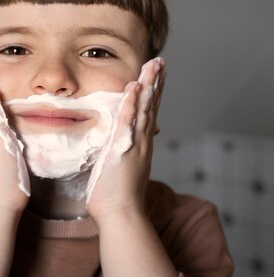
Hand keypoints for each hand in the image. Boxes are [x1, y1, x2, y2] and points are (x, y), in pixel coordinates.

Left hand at [86, 58, 164, 220]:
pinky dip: (131, 104)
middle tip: (160, 61)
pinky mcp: (122, 149)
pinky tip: (135, 87)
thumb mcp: (122, 170)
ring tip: (154, 64)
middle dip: (156, 82)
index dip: (153, 93)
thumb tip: (118, 147)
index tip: (156, 75)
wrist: (122, 215)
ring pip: (144, 109)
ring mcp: (135, 144)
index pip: (148, 113)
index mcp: (141, 145)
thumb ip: (122, 155)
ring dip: (149, 85)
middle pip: (152, 106)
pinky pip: (127, 122)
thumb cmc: (117, 198)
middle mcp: (142, 142)